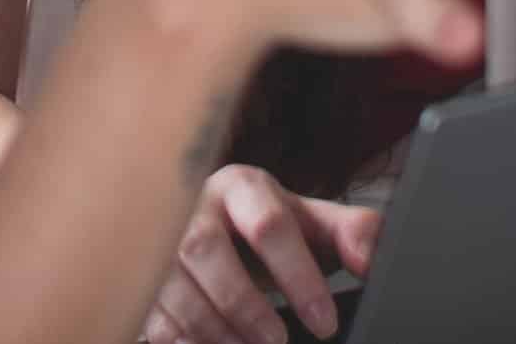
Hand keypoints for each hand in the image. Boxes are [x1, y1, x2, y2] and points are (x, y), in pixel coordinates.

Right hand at [140, 166, 380, 343]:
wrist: (217, 228)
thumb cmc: (268, 228)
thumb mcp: (312, 223)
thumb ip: (353, 233)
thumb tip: (373, 258)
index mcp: (241, 187)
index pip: (269, 223)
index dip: (299, 276)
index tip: (323, 322)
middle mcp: (193, 205)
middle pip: (205, 250)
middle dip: (245, 304)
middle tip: (279, 341)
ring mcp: (159, 240)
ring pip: (174, 285)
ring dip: (214, 328)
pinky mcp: (141, 276)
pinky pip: (150, 312)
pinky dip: (180, 338)